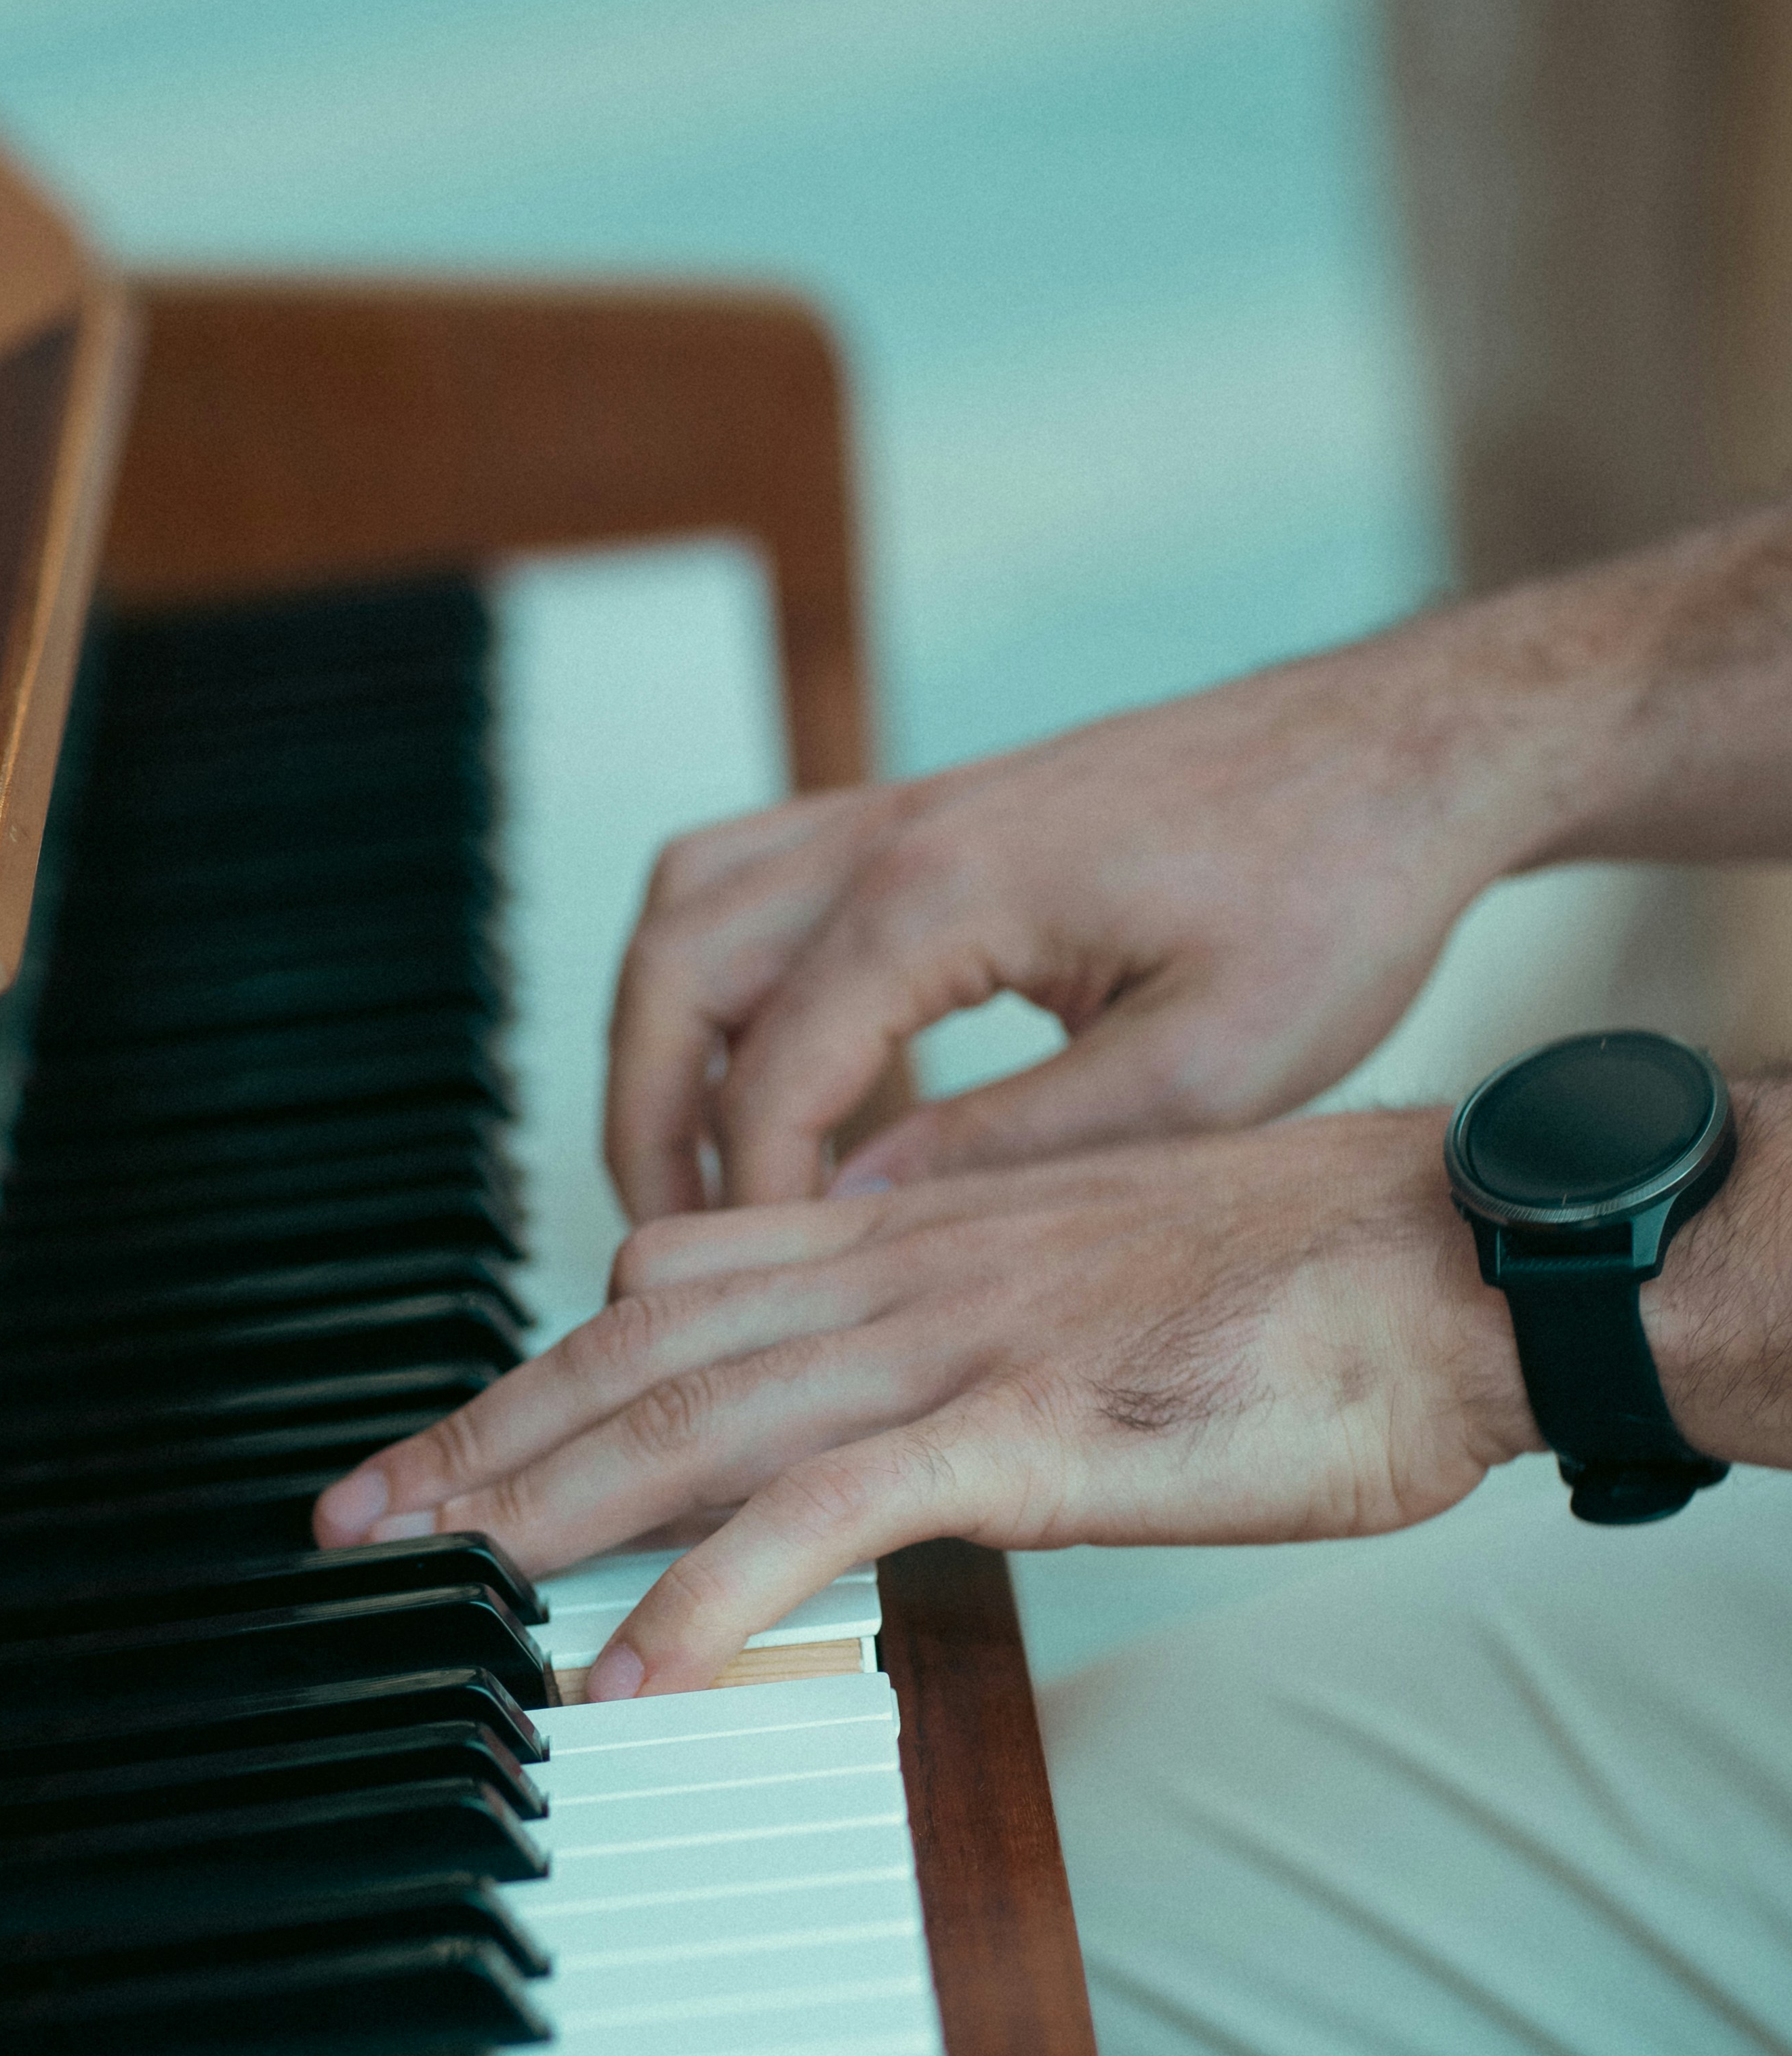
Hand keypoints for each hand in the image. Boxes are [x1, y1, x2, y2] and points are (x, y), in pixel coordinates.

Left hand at [315, 1113, 1538, 1693]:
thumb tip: (896, 1417)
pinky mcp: (1021, 1431)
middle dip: (479, 1438)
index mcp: (915, 1241)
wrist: (1456, 1259)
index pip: (670, 1294)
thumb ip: (973, 1338)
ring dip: (535, 1506)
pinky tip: (621, 1673)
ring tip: (416, 1576)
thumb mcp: (1097, 1296)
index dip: (542, 1370)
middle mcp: (900, 1276)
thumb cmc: (1310, 1293)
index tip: (445, 1440)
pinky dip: (706, 1597)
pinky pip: (823, 1519)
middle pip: (634, 1355)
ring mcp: (952, 1347)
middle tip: (352, 1517)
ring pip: (688, 1422)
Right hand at [603, 611, 1588, 1218]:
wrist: (1409, 751)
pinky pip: (755, 881)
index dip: (748, 1204)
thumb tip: (858, 1219)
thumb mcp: (1199, 1069)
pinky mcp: (936, 807)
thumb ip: (1011, 1149)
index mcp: (943, 889)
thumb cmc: (1336, 891)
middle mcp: (896, 825)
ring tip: (707, 1172)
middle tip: (681, 1253)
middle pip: (671, 971)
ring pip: (687, 909)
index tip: (766, 1304)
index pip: (768, 1071)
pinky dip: (728, 982)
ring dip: (665, 1042)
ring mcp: (907, 802)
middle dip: (647, 1124)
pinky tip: (791, 1081)